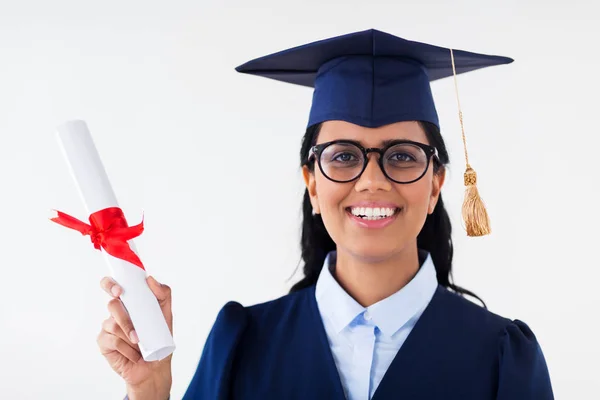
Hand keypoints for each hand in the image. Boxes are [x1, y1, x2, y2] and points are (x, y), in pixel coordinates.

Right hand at [97, 275, 172, 399]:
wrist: (154, 365)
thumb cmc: (159, 338)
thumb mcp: (166, 315)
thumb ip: (163, 294)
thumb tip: (150, 279)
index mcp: (129, 302)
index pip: (112, 285)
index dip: (110, 284)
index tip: (119, 291)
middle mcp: (116, 312)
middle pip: (112, 304)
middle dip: (123, 315)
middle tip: (133, 327)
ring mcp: (108, 326)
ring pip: (113, 324)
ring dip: (130, 334)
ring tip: (140, 343)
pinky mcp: (104, 341)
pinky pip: (112, 340)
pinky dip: (126, 348)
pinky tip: (133, 354)